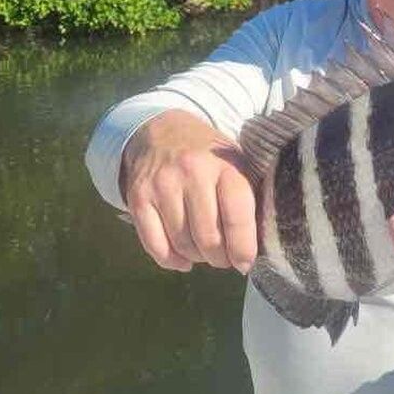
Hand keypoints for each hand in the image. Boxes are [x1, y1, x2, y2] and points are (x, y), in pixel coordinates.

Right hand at [120, 110, 256, 274]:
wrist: (162, 131)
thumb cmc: (209, 155)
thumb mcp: (236, 163)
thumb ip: (247, 198)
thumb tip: (254, 248)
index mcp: (224, 164)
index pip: (237, 214)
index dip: (243, 247)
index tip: (245, 262)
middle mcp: (191, 172)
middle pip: (208, 237)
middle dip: (220, 258)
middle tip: (224, 259)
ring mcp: (161, 185)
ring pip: (182, 244)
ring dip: (197, 258)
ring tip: (205, 252)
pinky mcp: (138, 198)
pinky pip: (155, 246)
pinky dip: (171, 260)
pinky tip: (183, 258)